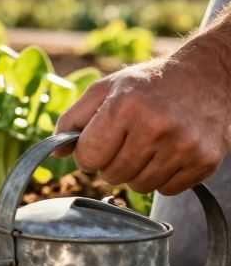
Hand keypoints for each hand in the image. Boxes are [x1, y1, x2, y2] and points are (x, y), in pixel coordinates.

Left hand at [55, 39, 230, 194]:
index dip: (87, 154)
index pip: (88, 157)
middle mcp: (156, 127)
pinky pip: (167, 190)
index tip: (98, 143)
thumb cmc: (149, 83)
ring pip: (139, 186)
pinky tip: (168, 153)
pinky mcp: (205, 161)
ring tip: (147, 146)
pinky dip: (162, 177)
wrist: (209, 75)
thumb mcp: (105, 89)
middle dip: (111, 163)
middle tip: (126, 142)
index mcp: (125, 106)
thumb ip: (73, 119)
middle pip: (112, 175)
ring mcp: (184, 146)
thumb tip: (55, 154)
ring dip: (136, 172)